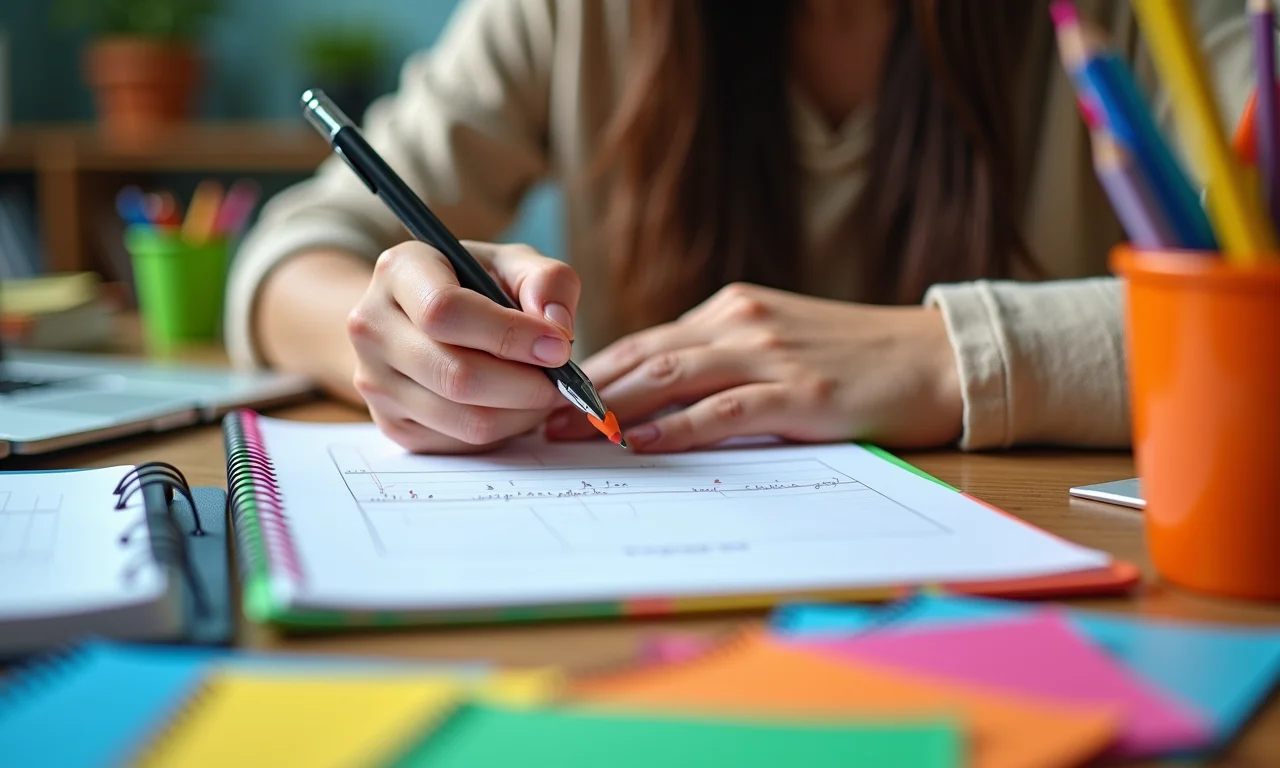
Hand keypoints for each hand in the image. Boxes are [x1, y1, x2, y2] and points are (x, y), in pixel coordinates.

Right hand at [347, 241, 577, 452]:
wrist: (422, 317)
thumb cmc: (477, 287)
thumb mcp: (515, 265)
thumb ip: (548, 282)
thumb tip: (557, 328)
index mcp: (400, 271)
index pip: (445, 312)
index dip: (509, 335)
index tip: (558, 346)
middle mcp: (372, 327)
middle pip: (456, 376)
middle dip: (526, 384)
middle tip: (562, 379)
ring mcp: (375, 381)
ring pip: (465, 420)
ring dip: (522, 413)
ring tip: (543, 391)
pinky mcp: (393, 425)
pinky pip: (462, 444)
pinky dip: (504, 430)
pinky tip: (513, 404)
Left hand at [544, 283, 962, 451]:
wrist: (938, 360)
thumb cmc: (857, 360)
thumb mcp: (780, 343)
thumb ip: (724, 359)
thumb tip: (659, 396)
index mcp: (733, 311)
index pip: (645, 341)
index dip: (592, 371)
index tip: (549, 398)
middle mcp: (742, 324)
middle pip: (645, 356)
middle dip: (585, 392)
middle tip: (536, 420)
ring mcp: (771, 356)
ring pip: (672, 377)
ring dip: (613, 408)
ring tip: (570, 434)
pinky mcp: (802, 395)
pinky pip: (724, 411)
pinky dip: (676, 426)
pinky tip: (641, 442)